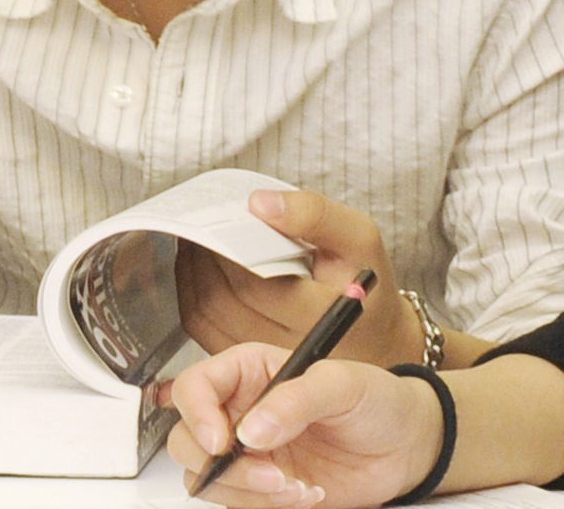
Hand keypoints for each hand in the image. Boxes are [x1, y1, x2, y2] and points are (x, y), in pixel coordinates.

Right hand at [167, 345, 443, 508]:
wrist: (406, 447)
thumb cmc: (376, 400)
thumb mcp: (342, 384)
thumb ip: (296, 400)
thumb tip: (251, 430)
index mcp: (246, 373)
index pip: (193, 388)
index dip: (196, 416)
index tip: (222, 443)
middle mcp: (236, 413)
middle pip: (186, 442)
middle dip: (225, 468)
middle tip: (272, 476)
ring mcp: (247, 454)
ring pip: (208, 481)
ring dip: (249, 494)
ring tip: (299, 489)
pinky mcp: (261, 488)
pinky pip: (239, 504)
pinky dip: (267, 507)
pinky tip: (308, 495)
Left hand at [179, 189, 425, 367]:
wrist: (373, 335)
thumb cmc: (363, 282)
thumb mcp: (358, 236)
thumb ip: (315, 215)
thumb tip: (259, 203)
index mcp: (322, 313)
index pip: (253, 283)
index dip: (224, 249)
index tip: (216, 219)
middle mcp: (291, 343)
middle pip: (221, 299)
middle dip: (201, 258)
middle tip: (197, 226)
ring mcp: (265, 357)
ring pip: (205, 315)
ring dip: (190, 274)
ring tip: (195, 242)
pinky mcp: (248, 360)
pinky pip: (202, 329)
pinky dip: (191, 295)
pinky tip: (197, 270)